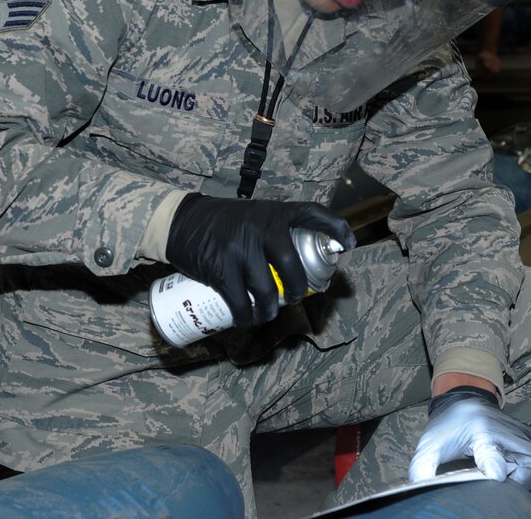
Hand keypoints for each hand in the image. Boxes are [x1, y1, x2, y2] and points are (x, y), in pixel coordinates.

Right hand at [165, 195, 354, 328]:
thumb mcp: (252, 215)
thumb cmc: (222, 222)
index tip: (348, 245)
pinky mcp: (220, 267)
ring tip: (267, 313)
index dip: (335, 228)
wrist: (181, 221)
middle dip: (298, 289)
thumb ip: (272, 230)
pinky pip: (239, 301)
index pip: (312, 213)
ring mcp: (240, 248)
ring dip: (270, 310)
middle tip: (295, 298)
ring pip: (266, 290)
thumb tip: (297, 262)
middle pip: (292, 265)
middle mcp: (260, 227)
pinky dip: (246, 316)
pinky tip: (246, 319)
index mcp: (273, 212)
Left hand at [408, 387, 530, 491]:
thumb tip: (417, 489)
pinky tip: (510, 470)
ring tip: (500, 473)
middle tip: (492, 481)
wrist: (464, 400)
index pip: (492, 459)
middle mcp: (507, 429)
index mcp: (479, 430)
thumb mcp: (430, 445)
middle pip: (527, 474)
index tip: (494, 477)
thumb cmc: (447, 427)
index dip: (493, 469)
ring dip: (524, 481)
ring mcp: (526, 433)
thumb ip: (422, 468)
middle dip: (513, 485)